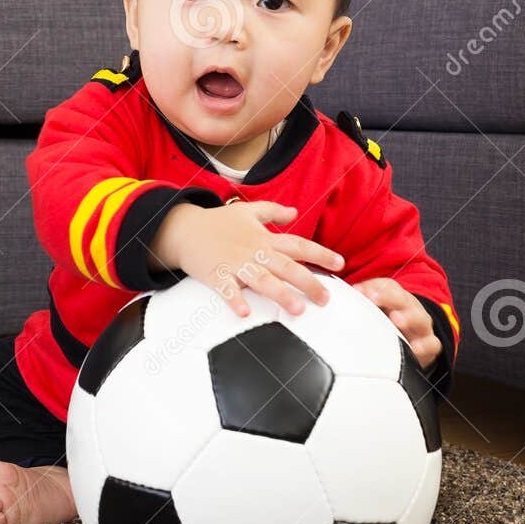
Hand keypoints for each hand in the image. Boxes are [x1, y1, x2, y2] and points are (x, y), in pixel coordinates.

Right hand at [153, 200, 345, 317]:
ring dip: (281, 295)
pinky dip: (235, 300)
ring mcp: (235, 263)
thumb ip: (273, 211)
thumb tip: (295, 212)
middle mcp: (254, 251)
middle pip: (287, 267)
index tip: (340, 264)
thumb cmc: (218, 222)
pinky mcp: (215, 275)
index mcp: (264, 238)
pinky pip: (227, 290)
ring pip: (262, 280)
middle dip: (308, 283)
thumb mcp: (247, 211)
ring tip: (298, 311)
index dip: (321, 253)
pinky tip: (244, 312)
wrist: (183, 229)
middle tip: (325, 300)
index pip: (298, 245)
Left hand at [353, 277, 440, 368]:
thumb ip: (361, 302)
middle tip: (374, 299)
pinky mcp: (430, 345)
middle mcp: (410, 308)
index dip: (374, 287)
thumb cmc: (387, 323)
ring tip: (396, 319)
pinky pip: (432, 344)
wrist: (414, 341)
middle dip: (388, 297)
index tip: (359, 291)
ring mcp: (422, 325)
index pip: (387, 286)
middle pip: (402, 298)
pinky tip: (415, 348)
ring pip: (419, 318)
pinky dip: (425, 345)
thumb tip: (341, 297)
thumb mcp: (375, 310)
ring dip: (408, 317)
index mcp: (396, 297)